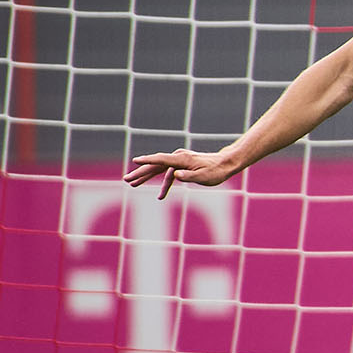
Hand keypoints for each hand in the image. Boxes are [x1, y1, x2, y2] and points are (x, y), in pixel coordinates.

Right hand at [123, 148, 238, 199]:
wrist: (225, 164)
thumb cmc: (215, 171)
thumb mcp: (203, 176)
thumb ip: (188, 176)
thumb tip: (175, 176)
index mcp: (182, 159)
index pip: (161, 159)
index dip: (148, 160)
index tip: (135, 161)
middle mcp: (178, 157)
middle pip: (156, 165)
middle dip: (140, 173)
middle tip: (126, 179)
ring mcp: (179, 161)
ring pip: (159, 169)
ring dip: (147, 177)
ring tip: (133, 184)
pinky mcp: (182, 166)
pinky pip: (169, 174)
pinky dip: (165, 184)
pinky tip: (161, 195)